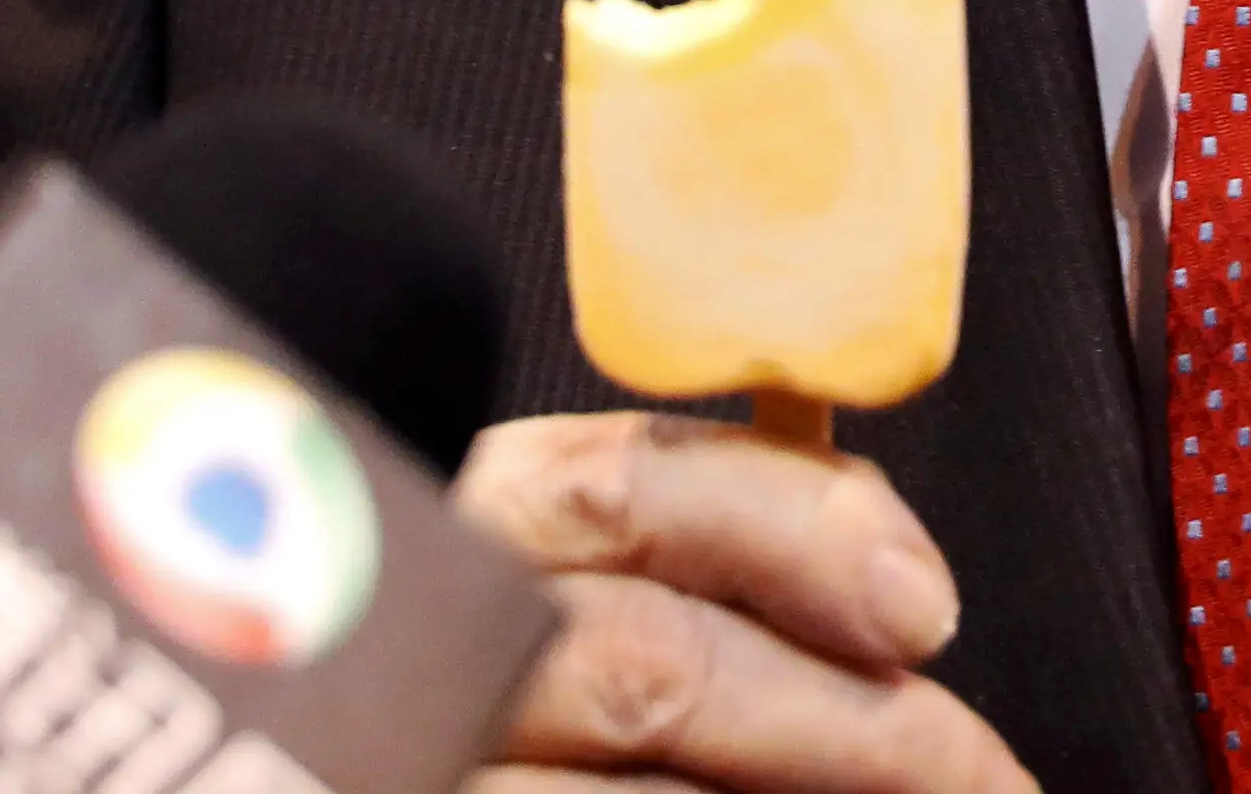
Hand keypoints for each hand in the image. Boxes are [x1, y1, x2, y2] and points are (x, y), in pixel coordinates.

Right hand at [457, 411, 1036, 793]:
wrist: (267, 769)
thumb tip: (895, 587)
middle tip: (983, 778)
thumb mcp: (555, 576)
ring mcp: (404, 756)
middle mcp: (406, 648)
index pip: (630, 485)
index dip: (801, 532)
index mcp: (453, 527)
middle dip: (858, 730)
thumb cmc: (484, 694)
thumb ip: (687, 547)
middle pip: (656, 666)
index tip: (925, 606)